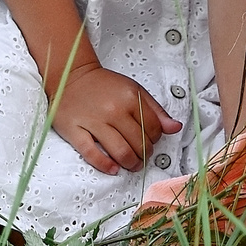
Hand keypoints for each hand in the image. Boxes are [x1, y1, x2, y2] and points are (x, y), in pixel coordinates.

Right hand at [52, 64, 178, 173]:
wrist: (70, 77)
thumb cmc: (104, 85)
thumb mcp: (134, 90)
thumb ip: (155, 110)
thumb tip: (175, 128)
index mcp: (130, 98)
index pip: (153, 129)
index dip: (156, 140)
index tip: (151, 142)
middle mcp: (113, 110)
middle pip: (138, 143)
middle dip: (145, 154)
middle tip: (142, 157)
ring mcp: (93, 121)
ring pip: (119, 151)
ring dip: (130, 163)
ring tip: (132, 165)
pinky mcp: (74, 130)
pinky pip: (91, 153)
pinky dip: (105, 164)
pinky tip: (113, 168)